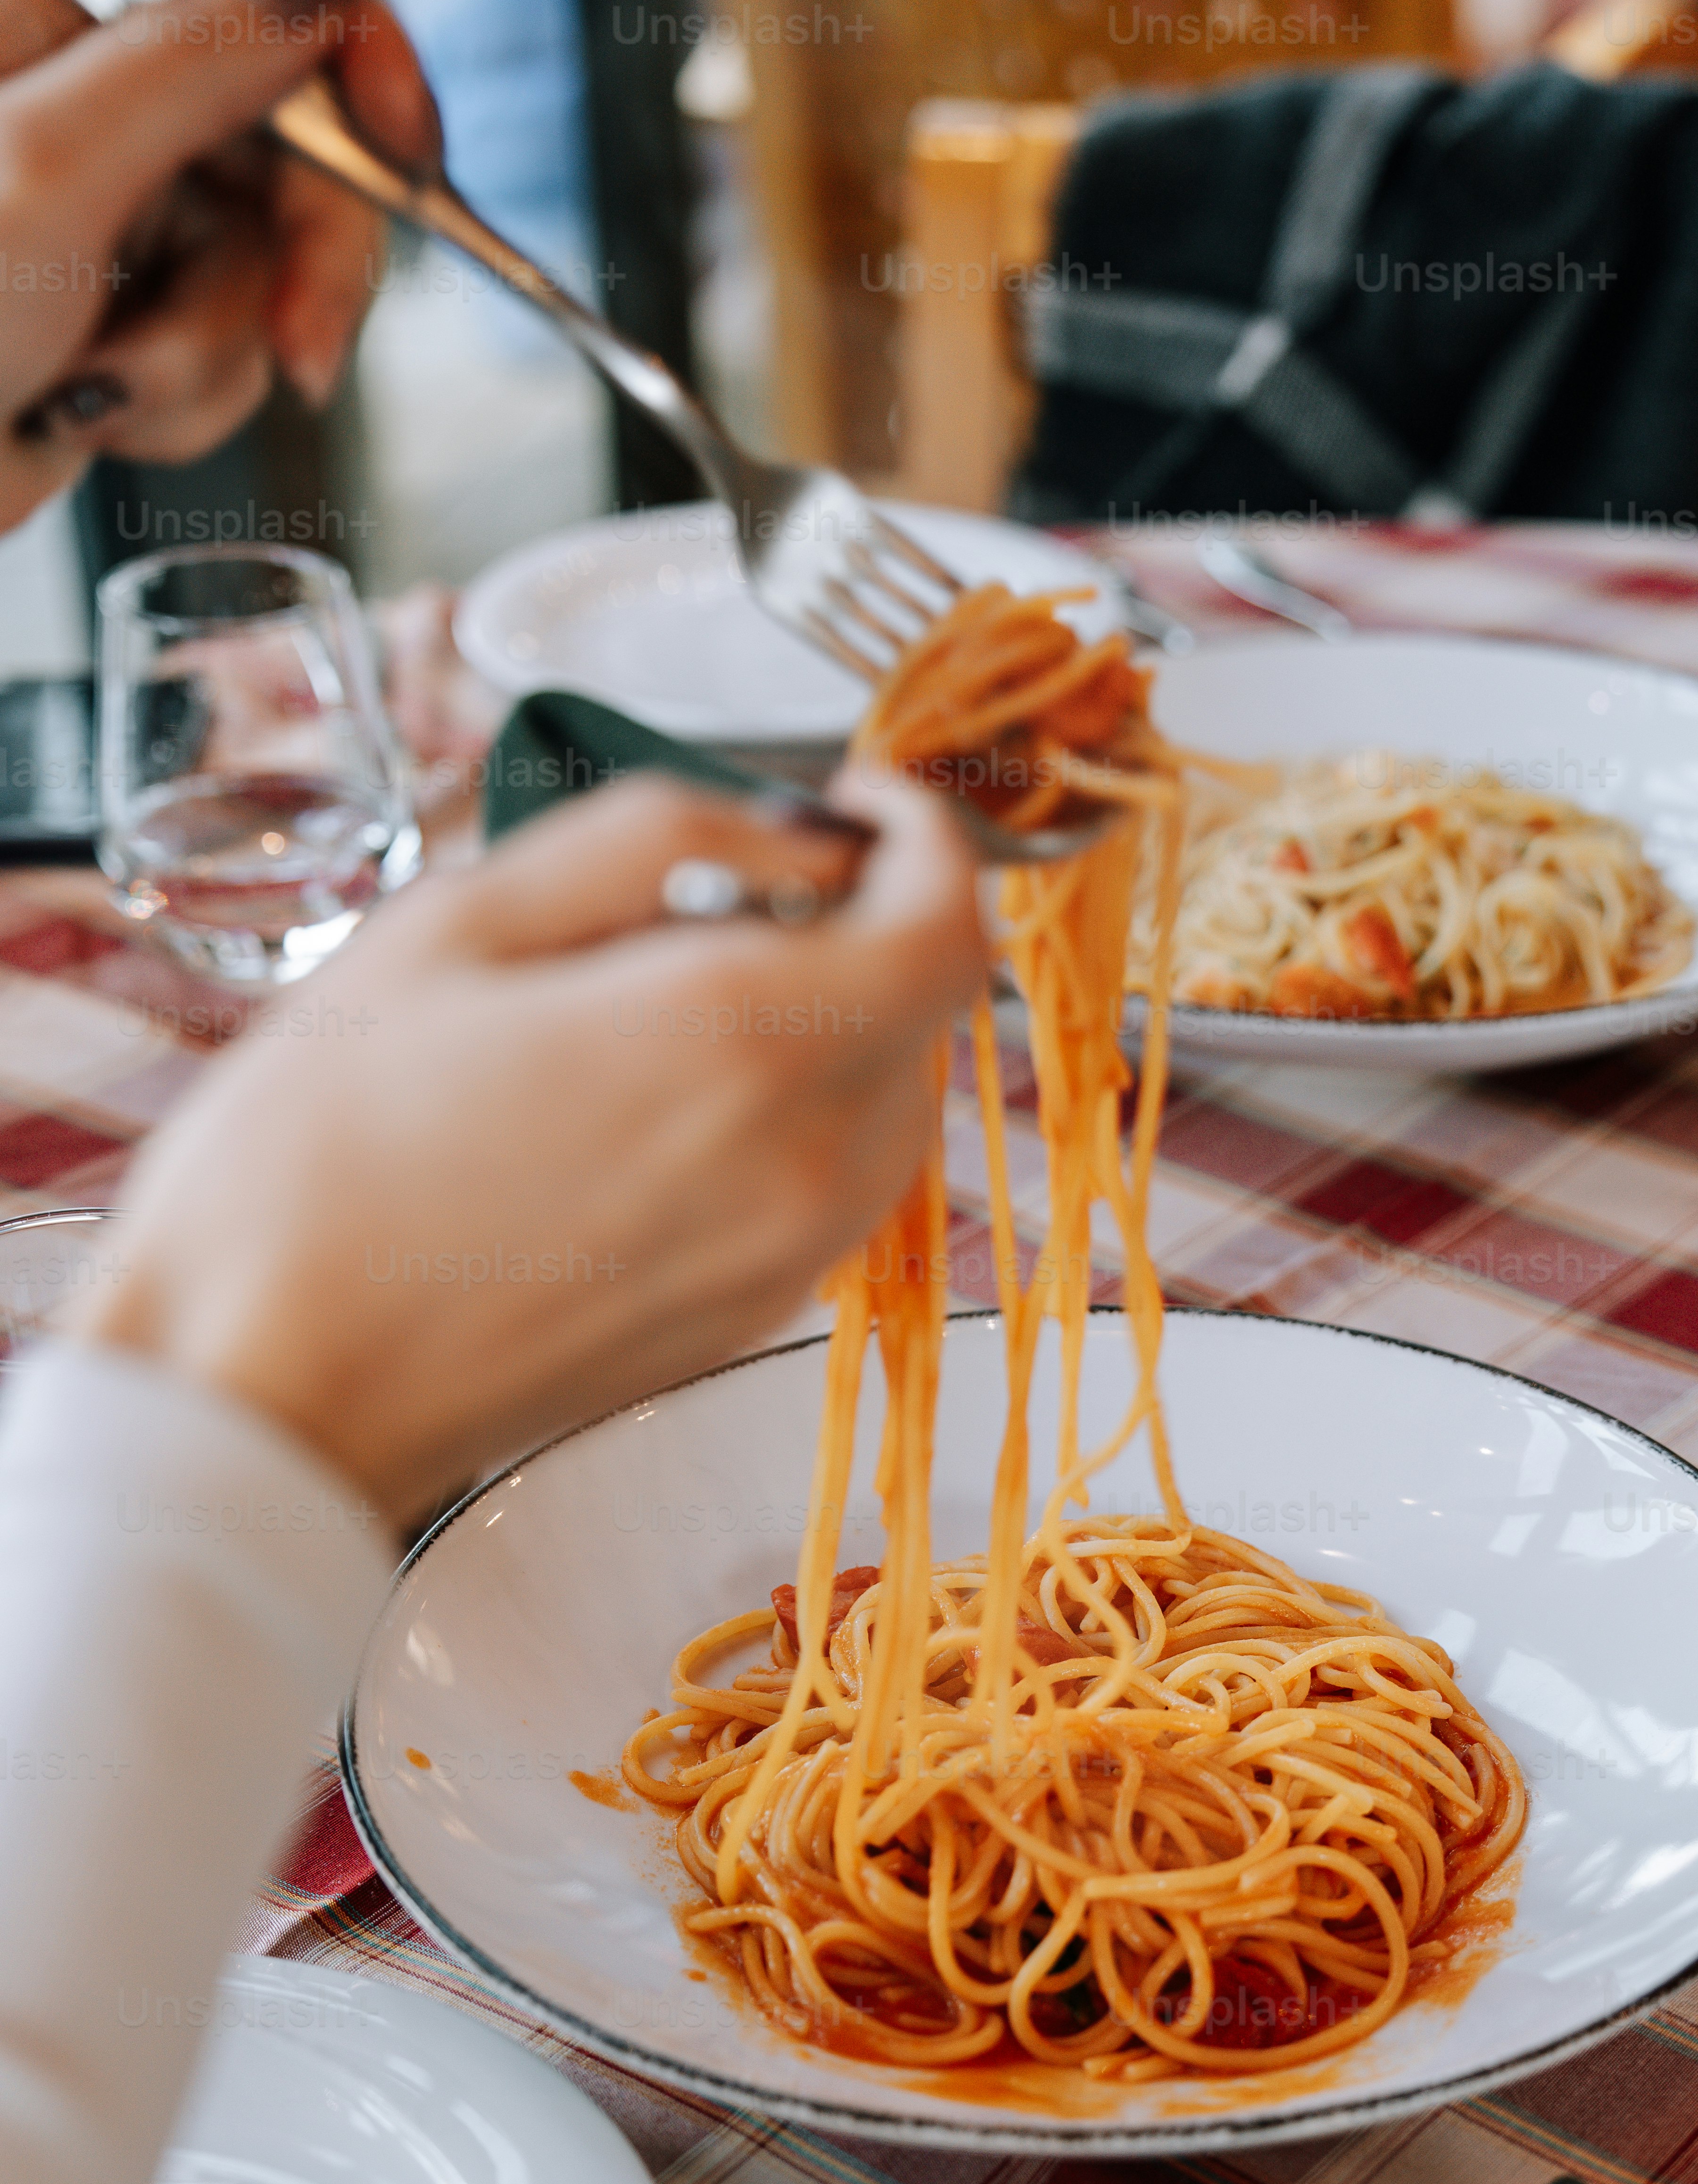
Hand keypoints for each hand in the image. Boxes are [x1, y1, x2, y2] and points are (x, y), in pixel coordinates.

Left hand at [0, 0, 437, 520]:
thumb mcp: (52, 168)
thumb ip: (195, 59)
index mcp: (65, 6)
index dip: (360, 52)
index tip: (404, 143)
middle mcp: (102, 93)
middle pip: (303, 139)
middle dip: (310, 261)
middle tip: (300, 349)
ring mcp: (123, 200)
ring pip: (274, 262)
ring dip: (215, 352)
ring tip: (106, 382)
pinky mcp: (134, 299)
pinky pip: (235, 342)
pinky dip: (186, 396)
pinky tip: (98, 406)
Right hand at [69, 772, 985, 1523]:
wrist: (265, 1384)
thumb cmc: (318, 1157)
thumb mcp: (457, 923)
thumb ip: (647, 843)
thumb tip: (779, 830)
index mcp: (736, 1038)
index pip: (946, 920)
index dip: (926, 837)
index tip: (863, 799)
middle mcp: (798, 1159)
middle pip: (929, 1008)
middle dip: (868, 918)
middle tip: (746, 880)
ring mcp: (786, 1257)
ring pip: (893, 1098)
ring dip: (837, 1018)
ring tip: (686, 989)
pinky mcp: (750, 1318)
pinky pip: (836, 1183)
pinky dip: (799, 1111)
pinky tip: (668, 1096)